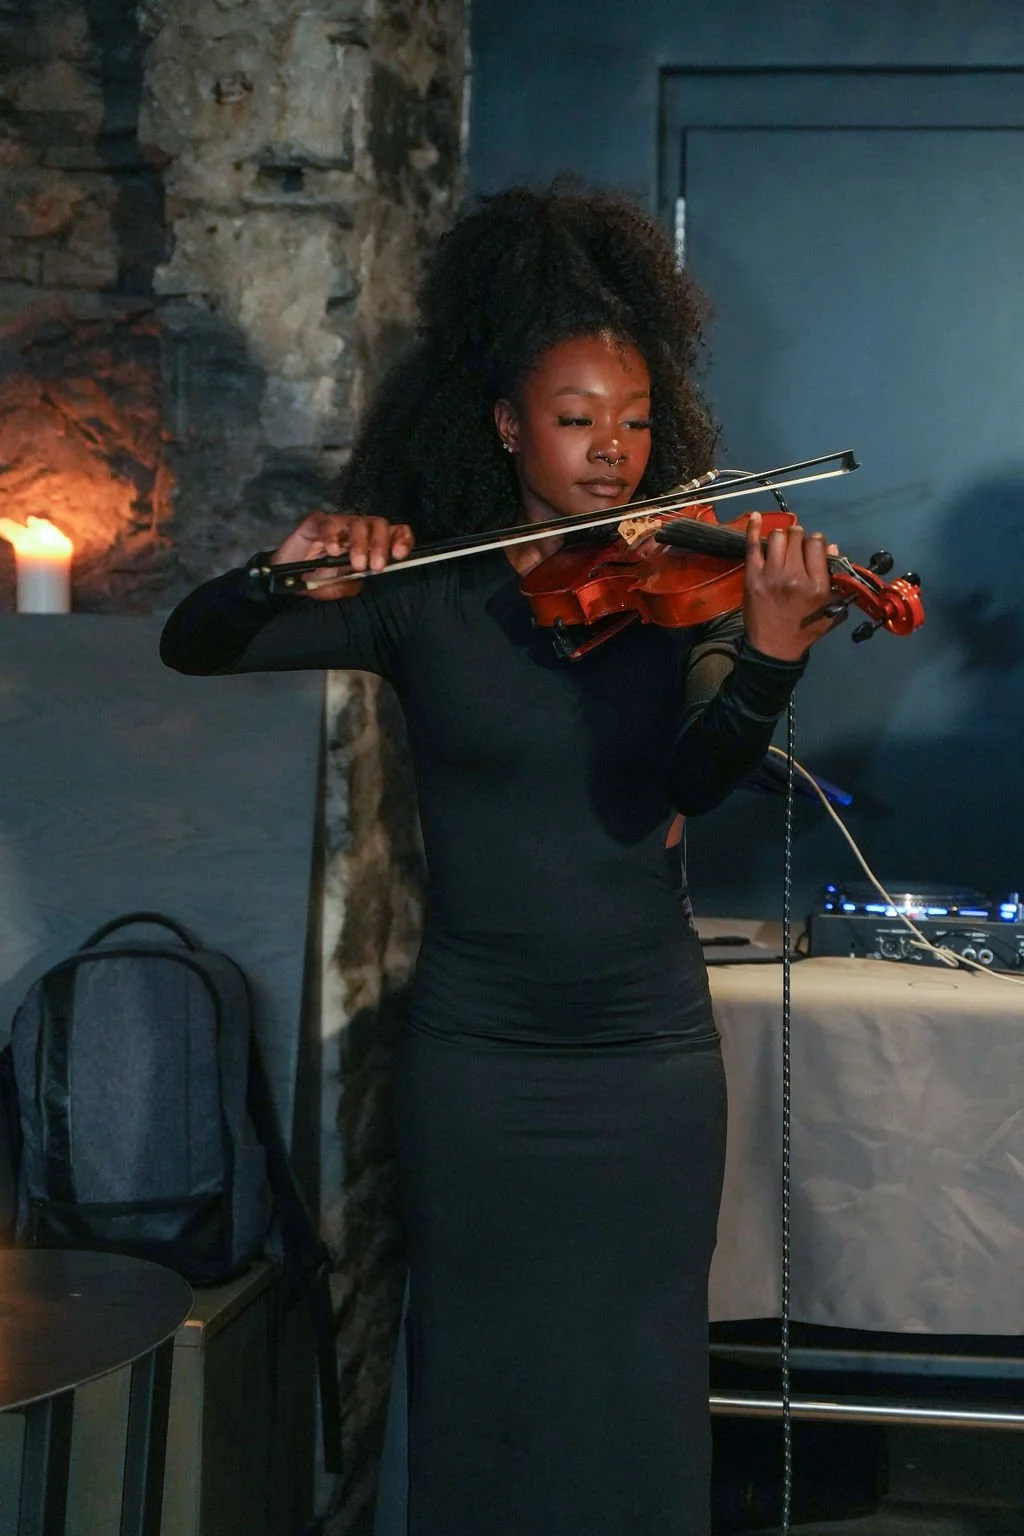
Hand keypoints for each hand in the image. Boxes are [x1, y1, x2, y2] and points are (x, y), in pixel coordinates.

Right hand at [269, 513, 414, 600]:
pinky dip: (332, 537)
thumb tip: (371, 577)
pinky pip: (328, 523)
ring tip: (356, 564)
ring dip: (360, 544)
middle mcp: (357, 531)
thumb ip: (359, 581)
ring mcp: (337, 524)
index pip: (395, 532)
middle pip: (378, 524)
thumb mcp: (344, 588)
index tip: (400, 555)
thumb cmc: (320, 582)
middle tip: (376, 567)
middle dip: (380, 545)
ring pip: (357, 522)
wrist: (289, 580)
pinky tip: (332, 551)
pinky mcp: (317, 523)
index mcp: (371, 544)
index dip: (401, 539)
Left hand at [743, 514, 839, 660]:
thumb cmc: (805, 630)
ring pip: (777, 537)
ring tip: (782, 544)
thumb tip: (832, 549)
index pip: (817, 545)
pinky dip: (752, 528)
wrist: (774, 649)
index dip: (816, 542)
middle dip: (798, 537)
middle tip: (796, 545)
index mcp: (817, 585)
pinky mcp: (753, 577)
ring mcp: (772, 575)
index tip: (812, 547)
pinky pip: (752, 545)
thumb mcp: (831, 609)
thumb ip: (836, 580)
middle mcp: (796, 576)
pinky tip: (754, 516)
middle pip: (797, 538)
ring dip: (781, 536)